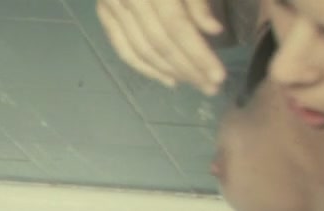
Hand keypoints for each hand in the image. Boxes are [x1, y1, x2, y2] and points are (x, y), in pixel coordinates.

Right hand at [96, 0, 228, 93]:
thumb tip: (213, 31)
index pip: (177, 27)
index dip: (198, 54)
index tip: (219, 77)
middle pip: (160, 43)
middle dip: (188, 69)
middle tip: (212, 88)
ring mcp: (111, 5)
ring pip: (142, 49)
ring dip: (171, 72)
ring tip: (195, 84)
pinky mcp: (104, 11)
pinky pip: (122, 47)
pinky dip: (145, 68)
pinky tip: (169, 80)